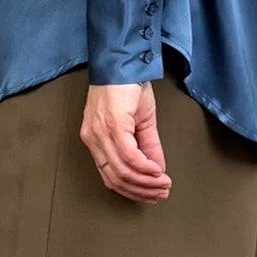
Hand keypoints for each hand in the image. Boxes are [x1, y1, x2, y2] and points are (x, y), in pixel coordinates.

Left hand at [80, 81, 171, 203]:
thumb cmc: (127, 86)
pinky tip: (157, 171)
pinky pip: (129, 156)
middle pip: (115, 178)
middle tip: (160, 193)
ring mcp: (101, 133)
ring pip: (122, 170)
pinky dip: (145, 168)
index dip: (132, 190)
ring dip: (146, 182)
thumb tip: (156, 171)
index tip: (151, 195)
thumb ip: (148, 148)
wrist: (125, 62)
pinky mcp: (112, 125)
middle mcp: (93, 139)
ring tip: (163, 184)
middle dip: (141, 191)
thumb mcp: (140, 121)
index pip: (109, 176)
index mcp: (95, 139)